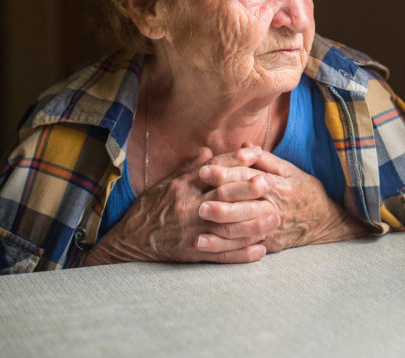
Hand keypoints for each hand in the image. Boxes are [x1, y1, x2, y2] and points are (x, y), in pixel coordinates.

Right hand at [83, 147, 277, 265]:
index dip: (234, 161)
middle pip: (221, 196)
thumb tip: (209, 150)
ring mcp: (191, 231)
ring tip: (275, 219)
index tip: (256, 154)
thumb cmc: (149, 209)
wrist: (129, 242)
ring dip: (253, 224)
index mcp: (183, 187)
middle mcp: (188, 207)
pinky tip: (261, 251)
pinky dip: (241, 254)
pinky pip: (220, 255)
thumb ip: (189, 168)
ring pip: (226, 227)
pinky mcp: (192, 252)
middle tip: (270, 183)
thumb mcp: (165, 183)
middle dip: (247, 190)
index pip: (212, 170)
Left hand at [198, 151, 367, 253]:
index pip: (248, 178)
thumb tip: (244, 146)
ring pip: (243, 230)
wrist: (326, 221)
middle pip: (244, 206)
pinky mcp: (270, 244)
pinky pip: (245, 248)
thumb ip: (265, 159)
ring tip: (196, 230)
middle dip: (220, 206)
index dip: (225, 174)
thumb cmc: (306, 191)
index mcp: (278, 185)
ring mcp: (272, 228)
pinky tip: (207, 248)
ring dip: (218, 231)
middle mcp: (274, 207)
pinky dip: (225, 249)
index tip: (204, 171)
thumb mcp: (290, 170)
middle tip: (198, 205)